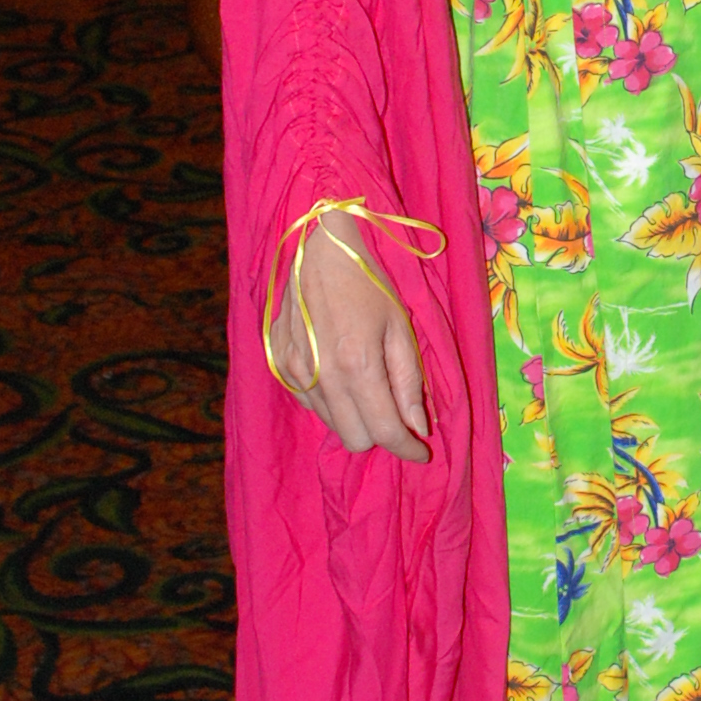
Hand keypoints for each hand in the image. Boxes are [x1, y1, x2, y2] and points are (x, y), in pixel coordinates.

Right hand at [270, 222, 429, 458]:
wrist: (319, 249)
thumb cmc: (368, 282)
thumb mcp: (400, 327)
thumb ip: (408, 382)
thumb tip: (417, 426)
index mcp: (357, 365)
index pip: (384, 431)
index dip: (407, 448)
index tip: (421, 451)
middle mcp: (321, 376)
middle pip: (354, 439)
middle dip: (380, 433)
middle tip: (396, 413)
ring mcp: (294, 372)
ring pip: (331, 425)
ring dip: (355, 418)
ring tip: (369, 388)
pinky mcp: (279, 365)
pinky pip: (310, 405)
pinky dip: (331, 402)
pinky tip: (341, 375)